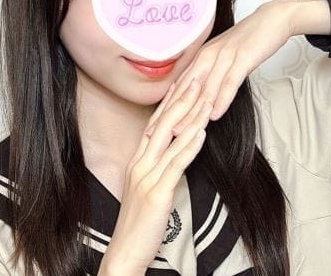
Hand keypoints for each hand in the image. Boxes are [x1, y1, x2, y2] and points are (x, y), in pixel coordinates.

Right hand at [103, 79, 211, 273]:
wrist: (125, 252)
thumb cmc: (139, 221)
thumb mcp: (146, 188)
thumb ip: (157, 168)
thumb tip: (174, 153)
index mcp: (137, 161)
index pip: (154, 124)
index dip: (169, 102)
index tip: (181, 83)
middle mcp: (140, 163)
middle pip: (162, 124)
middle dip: (180, 100)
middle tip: (196, 78)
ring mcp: (147, 176)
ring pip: (171, 139)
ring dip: (190, 117)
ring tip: (205, 97)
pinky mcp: (157, 192)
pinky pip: (176, 164)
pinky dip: (189, 146)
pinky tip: (201, 132)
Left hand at [147, 0, 293, 134]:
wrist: (272, 19)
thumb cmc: (247, 41)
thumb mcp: (223, 58)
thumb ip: (210, 75)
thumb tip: (198, 97)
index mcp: (201, 58)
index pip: (179, 87)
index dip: (164, 108)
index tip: (151, 126)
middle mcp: (207, 57)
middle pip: (186, 90)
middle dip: (169, 115)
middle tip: (155, 135)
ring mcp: (224, 56)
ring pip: (205, 89)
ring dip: (191, 112)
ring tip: (179, 132)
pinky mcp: (242, 57)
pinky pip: (229, 81)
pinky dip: (221, 99)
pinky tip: (215, 115)